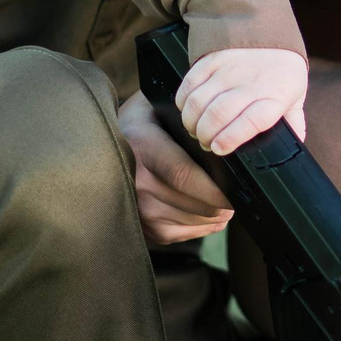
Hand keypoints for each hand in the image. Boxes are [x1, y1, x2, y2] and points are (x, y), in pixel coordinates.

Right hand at [117, 91, 233, 243]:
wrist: (101, 151)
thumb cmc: (139, 125)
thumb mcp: (156, 107)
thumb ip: (186, 116)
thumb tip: (223, 128)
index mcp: (143, 147)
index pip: (184, 175)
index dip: (215, 188)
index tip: (238, 189)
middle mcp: (138, 182)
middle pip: (196, 203)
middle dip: (224, 202)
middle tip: (239, 193)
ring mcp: (140, 209)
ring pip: (196, 220)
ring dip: (217, 213)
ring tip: (223, 198)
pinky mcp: (146, 229)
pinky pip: (186, 233)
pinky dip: (204, 224)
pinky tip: (207, 210)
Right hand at [175, 47, 308, 155]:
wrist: (269, 30)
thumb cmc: (282, 70)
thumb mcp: (295, 96)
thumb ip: (293, 122)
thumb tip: (292, 148)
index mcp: (275, 96)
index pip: (251, 121)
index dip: (231, 138)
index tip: (219, 149)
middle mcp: (251, 82)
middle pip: (218, 114)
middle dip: (205, 135)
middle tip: (205, 143)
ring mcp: (229, 69)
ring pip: (199, 101)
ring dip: (191, 121)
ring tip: (195, 129)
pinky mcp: (211, 59)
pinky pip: (190, 83)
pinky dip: (183, 101)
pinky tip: (187, 109)